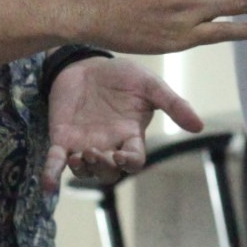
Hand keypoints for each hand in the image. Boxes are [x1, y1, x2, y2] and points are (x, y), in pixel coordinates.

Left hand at [43, 58, 200, 192]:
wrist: (85, 62)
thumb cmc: (121, 75)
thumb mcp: (149, 85)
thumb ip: (172, 104)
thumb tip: (199, 126)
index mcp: (130, 135)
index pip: (134, 160)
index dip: (128, 162)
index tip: (121, 155)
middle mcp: (108, 145)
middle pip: (108, 172)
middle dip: (103, 168)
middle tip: (95, 152)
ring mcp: (83, 144)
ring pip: (84, 171)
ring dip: (82, 170)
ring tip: (79, 156)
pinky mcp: (61, 138)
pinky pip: (55, 162)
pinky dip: (51, 174)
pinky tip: (48, 185)